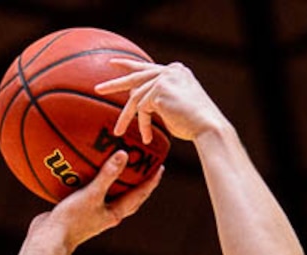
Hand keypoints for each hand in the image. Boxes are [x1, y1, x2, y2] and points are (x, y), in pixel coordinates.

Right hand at [26, 150, 163, 252]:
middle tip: (146, 168)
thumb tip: (124, 154)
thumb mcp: (91, 195)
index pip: (139, 196)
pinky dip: (91, 182)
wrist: (48, 241)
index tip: (161, 168)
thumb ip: (107, 175)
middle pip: (129, 199)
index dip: (151, 182)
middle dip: (139, 184)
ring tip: (119, 167)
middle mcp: (106, 216)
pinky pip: (89, 194)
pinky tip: (83, 170)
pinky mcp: (77, 212)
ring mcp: (92, 215)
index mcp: (114, 213)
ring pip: (109, 197)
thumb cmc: (72, 220)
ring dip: (116, 184)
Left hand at [95, 60, 226, 143]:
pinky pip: (143, 110)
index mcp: (175, 71)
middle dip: (115, 82)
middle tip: (98, 88)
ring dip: (126, 117)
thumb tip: (141, 105)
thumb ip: (159, 102)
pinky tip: (147, 138)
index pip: (147, 67)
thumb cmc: (195, 125)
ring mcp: (164, 78)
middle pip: (136, 75)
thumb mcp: (175, 109)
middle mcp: (169, 70)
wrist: (208, 128)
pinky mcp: (160, 90)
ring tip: (117, 132)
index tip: (113, 64)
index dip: (129, 65)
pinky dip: (143, 125)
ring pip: (136, 98)